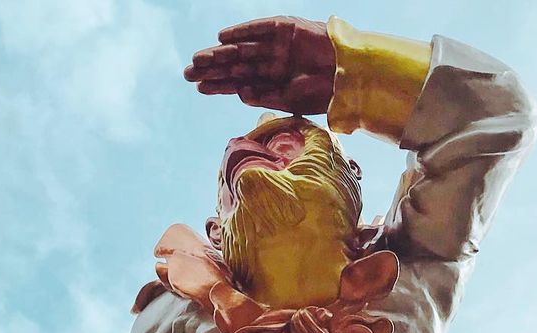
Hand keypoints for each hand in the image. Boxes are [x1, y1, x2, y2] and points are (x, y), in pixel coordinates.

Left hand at [183, 16, 335, 114]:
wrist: (348, 75)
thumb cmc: (324, 93)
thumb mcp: (291, 100)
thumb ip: (266, 96)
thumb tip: (240, 93)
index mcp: (270, 82)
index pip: (238, 82)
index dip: (218, 84)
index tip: (199, 86)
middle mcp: (270, 62)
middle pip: (235, 65)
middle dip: (212, 68)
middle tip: (187, 72)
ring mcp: (277, 45)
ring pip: (242, 48)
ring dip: (220, 53)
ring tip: (199, 59)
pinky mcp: (285, 28)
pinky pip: (258, 29)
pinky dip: (241, 32)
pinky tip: (222, 38)